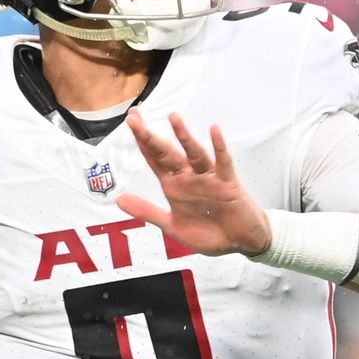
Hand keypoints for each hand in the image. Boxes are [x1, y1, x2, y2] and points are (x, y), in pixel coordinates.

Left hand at [117, 109, 271, 256]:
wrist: (239, 242)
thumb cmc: (209, 232)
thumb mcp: (173, 226)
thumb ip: (147, 212)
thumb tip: (119, 200)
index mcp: (173, 185)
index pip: (154, 159)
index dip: (141, 141)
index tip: (130, 120)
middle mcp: (188, 177)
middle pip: (167, 152)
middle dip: (150, 136)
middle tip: (134, 116)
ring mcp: (208, 177)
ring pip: (193, 153)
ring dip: (183, 136)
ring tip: (172, 118)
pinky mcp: (227, 183)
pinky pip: (223, 162)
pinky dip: (219, 147)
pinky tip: (214, 131)